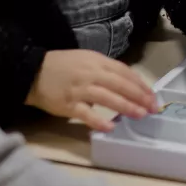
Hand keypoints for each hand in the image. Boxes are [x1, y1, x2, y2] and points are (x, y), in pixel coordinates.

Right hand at [26, 50, 158, 131]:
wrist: (32, 71)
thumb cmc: (64, 66)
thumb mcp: (88, 60)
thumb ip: (106, 70)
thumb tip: (128, 84)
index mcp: (98, 62)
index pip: (125, 72)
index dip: (140, 84)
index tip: (153, 95)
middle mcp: (91, 74)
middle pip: (120, 85)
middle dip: (139, 96)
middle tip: (153, 107)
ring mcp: (79, 90)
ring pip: (107, 97)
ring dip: (126, 106)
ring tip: (140, 115)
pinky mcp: (67, 105)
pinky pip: (86, 113)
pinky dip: (98, 120)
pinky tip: (111, 126)